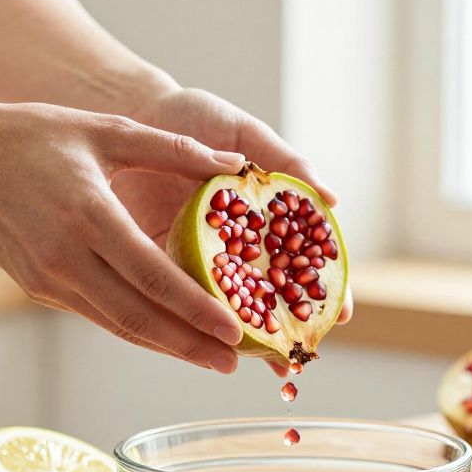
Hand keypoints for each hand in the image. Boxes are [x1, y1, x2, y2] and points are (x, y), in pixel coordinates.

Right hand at [0, 101, 249, 372]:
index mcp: (88, 216)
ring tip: (209, 358)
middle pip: (139, 317)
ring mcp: (48, 280)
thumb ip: (173, 150)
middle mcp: (66, 258)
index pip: (153, 277)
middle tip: (233, 364)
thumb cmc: (33, 135)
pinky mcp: (38, 289)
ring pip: (118, 325)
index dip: (197, 309)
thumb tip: (233, 166)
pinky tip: (168, 334)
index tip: (236, 330)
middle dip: (190, 345)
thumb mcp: (106, 129)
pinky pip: (98, 315)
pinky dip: (136, 328)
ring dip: (166, 346)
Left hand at [119, 88, 353, 374]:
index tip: (340, 313)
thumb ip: (284, 161)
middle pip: (267, 292)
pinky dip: (187, 319)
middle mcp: (232, 243)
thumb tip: (331, 198)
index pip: (301, 257)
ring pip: (223, 304)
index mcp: (260, 217)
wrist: (130, 113)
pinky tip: (202, 341)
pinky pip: (173, 296)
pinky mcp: (154, 261)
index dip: (322, 286)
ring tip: (259, 359)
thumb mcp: (242, 132)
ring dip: (241, 334)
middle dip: (285, 325)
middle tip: (298, 351)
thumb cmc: (193, 118)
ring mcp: (195, 256)